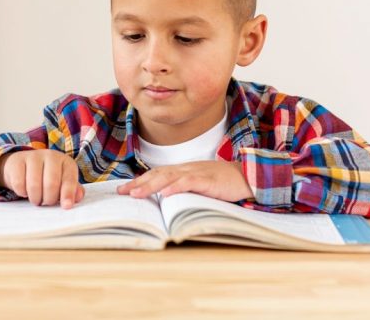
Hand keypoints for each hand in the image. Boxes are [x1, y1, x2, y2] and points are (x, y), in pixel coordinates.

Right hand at [0, 149, 85, 208]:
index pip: (69, 178)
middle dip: (49, 199)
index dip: (68, 193)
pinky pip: (19, 184)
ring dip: (35, 198)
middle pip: (51, 184)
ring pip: (34, 185)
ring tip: (36, 198)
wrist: (22, 164)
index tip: (66, 206)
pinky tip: (25, 190)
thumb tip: (78, 197)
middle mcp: (51, 156)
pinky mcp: (17, 161)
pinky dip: (22, 192)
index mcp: (66, 162)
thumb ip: (72, 190)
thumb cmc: (47, 177)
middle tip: (46, 202)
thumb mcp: (62, 181)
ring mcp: (33, 156)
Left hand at [117, 160, 253, 201]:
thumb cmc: (223, 183)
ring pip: (169, 177)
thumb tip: (164, 200)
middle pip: (158, 174)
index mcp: (183, 170)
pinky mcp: (208, 180)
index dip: (140, 181)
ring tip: (136, 193)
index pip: (157, 174)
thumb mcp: (199, 185)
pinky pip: (189, 182)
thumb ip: (183, 189)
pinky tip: (165, 193)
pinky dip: (176, 187)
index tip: (124, 189)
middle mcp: (186, 169)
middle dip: (139, 183)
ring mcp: (197, 173)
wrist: (248, 177)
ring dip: (151, 185)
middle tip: (122, 192)